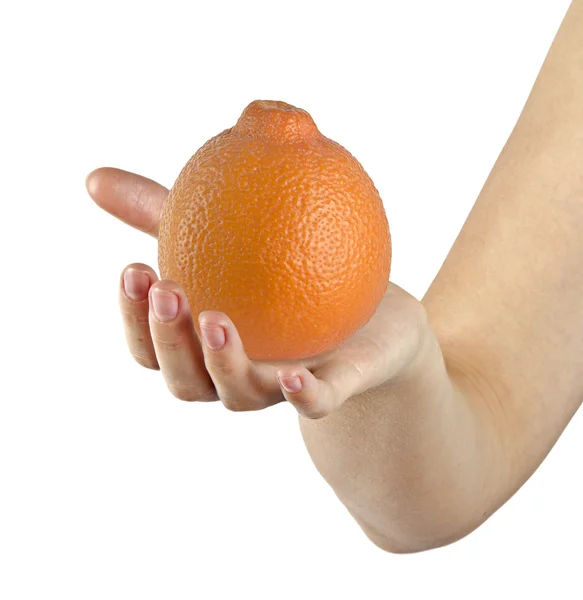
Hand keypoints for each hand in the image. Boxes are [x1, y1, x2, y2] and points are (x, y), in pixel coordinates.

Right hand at [86, 167, 428, 417]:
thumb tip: (94, 178)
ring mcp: (281, 385)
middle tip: (166, 290)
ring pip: (239, 394)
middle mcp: (234, 372)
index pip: (153, 346)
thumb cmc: (287, 274)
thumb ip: (163, 212)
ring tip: (215, 318)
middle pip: (185, 380)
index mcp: (204, 344)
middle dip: (167, 341)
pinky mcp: (332, 387)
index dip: (135, 318)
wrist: (374, 313)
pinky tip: (295, 376)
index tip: (133, 268)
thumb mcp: (228, 236)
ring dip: (221, 362)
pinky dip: (303, 397)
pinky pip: (317, 402)